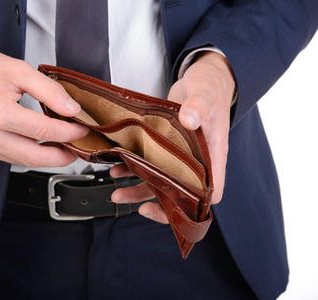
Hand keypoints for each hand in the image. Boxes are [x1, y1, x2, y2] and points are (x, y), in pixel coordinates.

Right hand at [0, 41, 88, 166]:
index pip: (46, 131)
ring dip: (48, 158)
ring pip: (25, 162)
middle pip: (38, 157)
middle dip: (63, 156)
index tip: (82, 128)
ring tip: (64, 147)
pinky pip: (11, 158)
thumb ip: (49, 91)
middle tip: (78, 149)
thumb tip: (71, 109)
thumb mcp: (18, 70)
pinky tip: (40, 146)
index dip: (70, 132)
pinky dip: (29, 155)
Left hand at [110, 51, 234, 222]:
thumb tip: (189, 118)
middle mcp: (196, 161)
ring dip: (138, 190)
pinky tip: (116, 168)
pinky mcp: (165, 147)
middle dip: (158, 205)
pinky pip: (148, 164)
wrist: (200, 77)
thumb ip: (199, 105)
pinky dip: (131, 169)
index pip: (212, 192)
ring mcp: (179, 155)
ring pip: (160, 182)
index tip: (175, 211)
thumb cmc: (210, 87)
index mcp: (213, 154)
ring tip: (118, 194)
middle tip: (138, 209)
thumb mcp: (205, 93)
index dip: (195, 208)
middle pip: (180, 195)